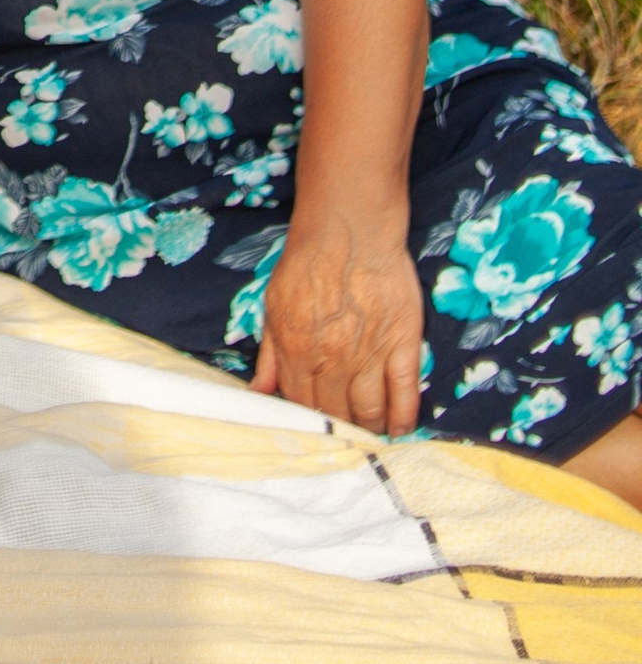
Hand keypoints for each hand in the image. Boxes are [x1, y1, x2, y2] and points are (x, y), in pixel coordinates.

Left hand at [252, 209, 424, 433]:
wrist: (349, 228)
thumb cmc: (308, 261)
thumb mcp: (274, 304)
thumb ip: (269, 353)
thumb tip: (260, 393)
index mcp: (296, 351)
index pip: (301, 404)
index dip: (308, 420)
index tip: (316, 426)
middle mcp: (333, 360)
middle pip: (336, 414)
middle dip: (339, 430)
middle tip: (345, 435)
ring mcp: (370, 355)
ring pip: (369, 411)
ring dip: (369, 428)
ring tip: (370, 434)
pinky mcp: (403, 344)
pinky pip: (404, 394)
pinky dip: (403, 418)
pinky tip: (400, 429)